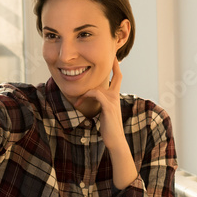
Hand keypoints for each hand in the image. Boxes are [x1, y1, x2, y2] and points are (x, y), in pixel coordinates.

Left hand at [80, 58, 137, 188]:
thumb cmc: (108, 127)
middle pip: (117, 76)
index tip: (114, 57)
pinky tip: (79, 105)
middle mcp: (115, 96)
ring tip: (77, 104)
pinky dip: (85, 97)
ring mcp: (113, 101)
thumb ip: (100, 103)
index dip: (116, 67)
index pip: (118, 78)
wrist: (115, 140)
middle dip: (114, 65)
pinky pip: (96, 94)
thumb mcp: (104, 113)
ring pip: (98, 88)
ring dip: (84, 94)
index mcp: (115, 97)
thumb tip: (91, 98)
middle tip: (112, 56)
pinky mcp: (108, 107)